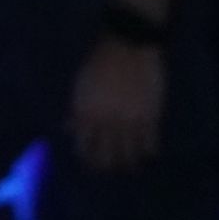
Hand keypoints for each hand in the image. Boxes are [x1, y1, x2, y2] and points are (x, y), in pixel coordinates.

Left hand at [70, 37, 165, 171]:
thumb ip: (77, 111)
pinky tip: (148, 156)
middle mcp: (106, 123)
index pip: (84, 146)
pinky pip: (149, 144)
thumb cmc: (99, 63)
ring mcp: (129, 122)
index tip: (90, 167)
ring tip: (130, 169)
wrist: (128, 47)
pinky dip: (148, 153)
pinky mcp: (150, 118)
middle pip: (106, 155)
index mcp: (86, 114)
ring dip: (129, 164)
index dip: (87, 159)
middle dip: (107, 167)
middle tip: (110, 172)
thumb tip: (68, 129)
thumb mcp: (80, 86)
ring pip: (129, 154)